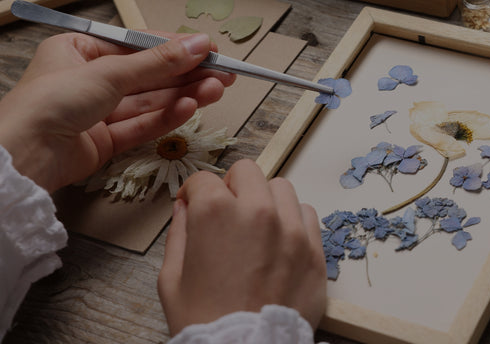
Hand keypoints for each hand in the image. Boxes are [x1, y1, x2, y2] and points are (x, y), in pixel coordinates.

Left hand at [0, 32, 234, 191]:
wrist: (22, 158)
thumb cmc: (48, 103)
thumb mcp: (109, 73)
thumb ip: (159, 62)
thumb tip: (199, 44)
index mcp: (79, 51)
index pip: (138, 46)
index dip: (176, 47)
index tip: (210, 49)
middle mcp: (88, 81)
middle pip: (149, 76)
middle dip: (187, 74)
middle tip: (224, 73)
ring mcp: (96, 113)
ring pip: (150, 102)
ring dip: (185, 95)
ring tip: (216, 90)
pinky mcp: (104, 142)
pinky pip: (142, 125)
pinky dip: (168, 117)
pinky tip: (192, 107)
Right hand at [158, 159, 326, 334]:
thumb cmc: (205, 321)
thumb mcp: (172, 279)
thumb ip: (178, 233)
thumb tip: (185, 208)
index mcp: (216, 214)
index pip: (204, 179)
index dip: (194, 192)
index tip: (194, 205)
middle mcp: (257, 212)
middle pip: (247, 171)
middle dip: (232, 186)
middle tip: (227, 211)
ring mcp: (291, 229)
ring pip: (281, 188)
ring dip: (266, 200)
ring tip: (257, 227)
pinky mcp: (314, 249)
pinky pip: (308, 214)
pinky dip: (293, 221)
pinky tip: (280, 242)